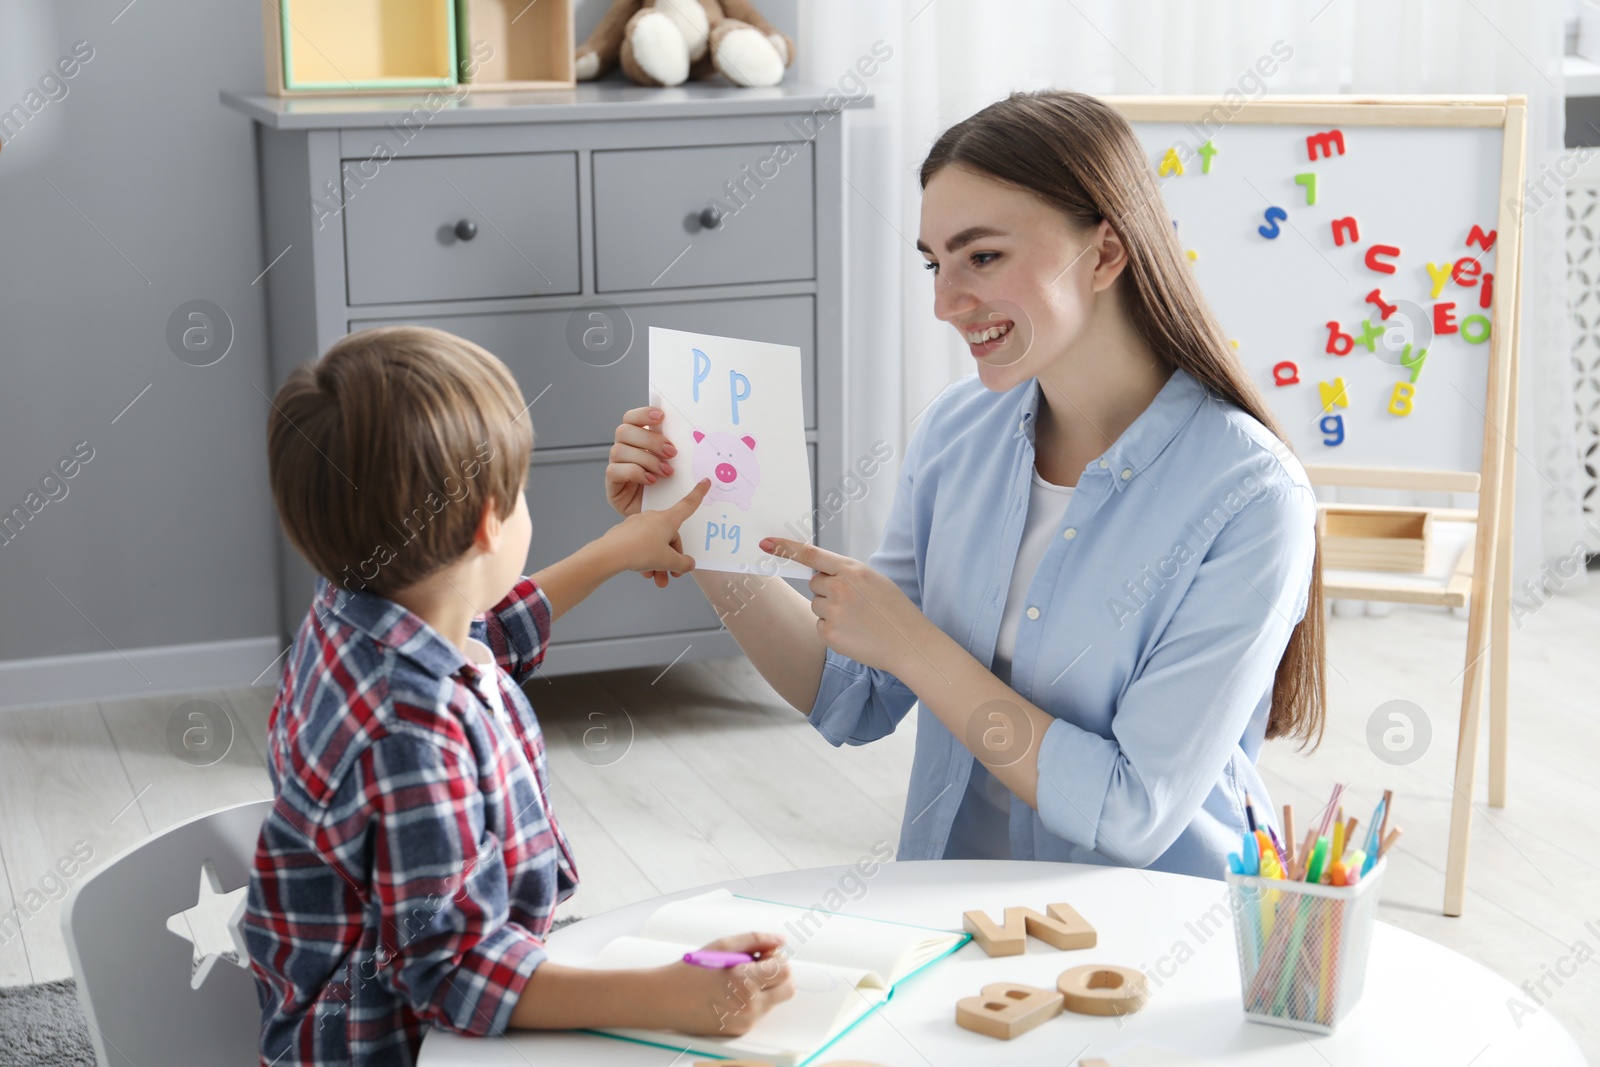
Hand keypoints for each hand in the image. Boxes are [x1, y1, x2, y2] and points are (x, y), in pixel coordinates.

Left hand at [601, 479, 709, 578]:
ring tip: (658, 580)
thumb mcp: (667, 561)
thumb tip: (688, 564)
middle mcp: (653, 518)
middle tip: (672, 575)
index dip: (699, 494)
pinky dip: (646, 559)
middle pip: (670, 537)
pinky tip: (644, 572)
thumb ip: (682, 564)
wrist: (609, 554)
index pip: (688, 505)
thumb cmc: (640, 551)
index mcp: (667, 520)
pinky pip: (641, 545)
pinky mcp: (626, 532)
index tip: (705, 481)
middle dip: (672, 558)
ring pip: (655, 545)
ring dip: (659, 564)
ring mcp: (638, 524)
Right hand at [606, 406, 676, 517]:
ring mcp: (615, 466)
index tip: (661, 416)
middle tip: (672, 452)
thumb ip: (671, 448)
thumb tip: (683, 434)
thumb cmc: (667, 488)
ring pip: (619, 450)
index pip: (631, 418)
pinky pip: (615, 471)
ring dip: (646, 459)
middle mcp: (623, 449)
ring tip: (666, 472)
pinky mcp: (612, 484)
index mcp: (637, 440)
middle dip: (649, 440)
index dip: (643, 414)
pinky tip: (651, 480)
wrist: (660, 516)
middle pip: (624, 431)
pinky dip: (635, 473)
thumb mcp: (673, 465)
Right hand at [642, 932, 792, 1036]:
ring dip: (766, 986)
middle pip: (787, 989)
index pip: (784, 970)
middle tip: (759, 964)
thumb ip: (755, 940)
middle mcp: (748, 1005)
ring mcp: (745, 1021)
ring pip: (774, 1001)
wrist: (664, 1000)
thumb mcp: (722, 945)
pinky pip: (759, 1012)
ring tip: (739, 976)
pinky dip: (753, 999)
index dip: (777, 957)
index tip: (764, 952)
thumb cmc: (689, 971)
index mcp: (745, 981)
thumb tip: (779, 940)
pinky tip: (732, 991)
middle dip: (778, 973)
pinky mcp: (739, 1030)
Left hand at [760, 538, 928, 673]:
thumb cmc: (894, 611)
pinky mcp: (829, 633)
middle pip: (814, 583)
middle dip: (827, 590)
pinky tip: (854, 633)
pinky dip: (833, 629)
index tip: (766, 543)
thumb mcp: (874, 580)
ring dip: (830, 611)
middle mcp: (840, 588)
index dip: (785, 548)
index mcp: (852, 570)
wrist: (908, 643)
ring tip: (857, 619)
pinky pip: (820, 625)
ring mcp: (833, 611)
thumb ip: (846, 574)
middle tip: (852, 602)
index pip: (811, 554)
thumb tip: (819, 575)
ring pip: (816, 605)